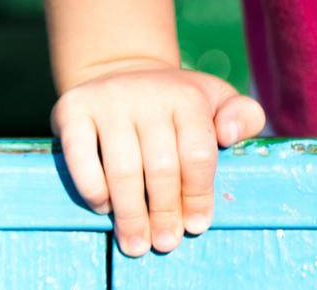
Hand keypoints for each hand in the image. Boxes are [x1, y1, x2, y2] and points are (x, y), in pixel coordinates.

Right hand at [51, 60, 266, 256]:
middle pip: (161, 167)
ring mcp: (108, 99)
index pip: (198, 153)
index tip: (196, 225)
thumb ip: (243, 116)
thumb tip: (228, 135)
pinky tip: (105, 208)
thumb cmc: (176, 104)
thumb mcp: (216, 101)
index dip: (198, 195)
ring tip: (137, 244)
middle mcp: (148, 92)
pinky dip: (94, 189)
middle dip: (165, 212)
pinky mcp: (73, 108)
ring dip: (131, 215)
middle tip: (166, 243)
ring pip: (123, 169)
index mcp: (187, 94)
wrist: (122, 73)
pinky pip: (80, 158)